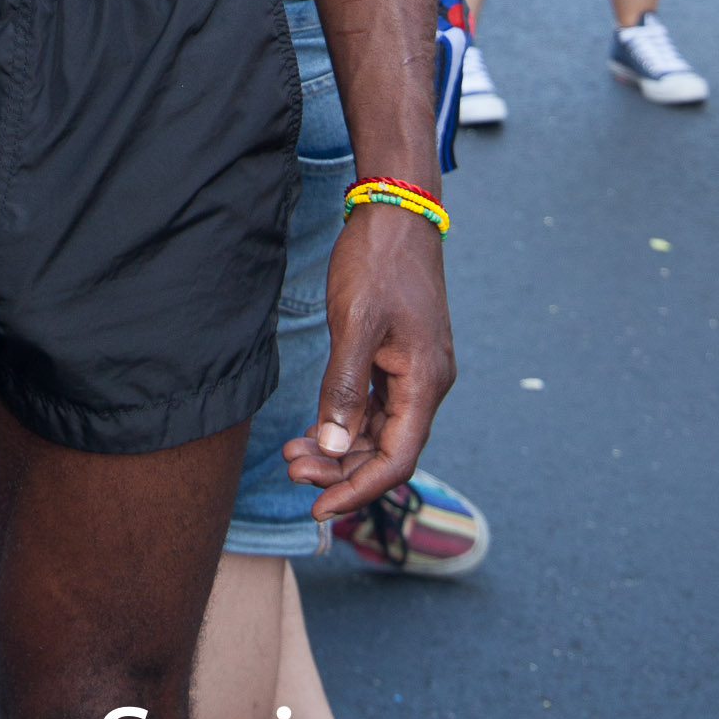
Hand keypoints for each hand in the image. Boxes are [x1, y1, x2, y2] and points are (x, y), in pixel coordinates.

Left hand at [282, 201, 453, 520]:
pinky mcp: (399, 357)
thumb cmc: (378, 262)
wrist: (396, 211)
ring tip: (292, 453)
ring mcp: (414, 371)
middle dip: (339, 468)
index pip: (396, 459)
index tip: (319, 507)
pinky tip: (315, 426)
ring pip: (377, 429)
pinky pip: (374, 405)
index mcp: (425, 382)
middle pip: (386, 449)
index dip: (358, 488)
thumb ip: (344, 387)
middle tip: (291, 471)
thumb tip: (333, 445)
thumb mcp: (355, 323)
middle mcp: (426, 384)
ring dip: (338, 446)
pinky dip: (345, 420)